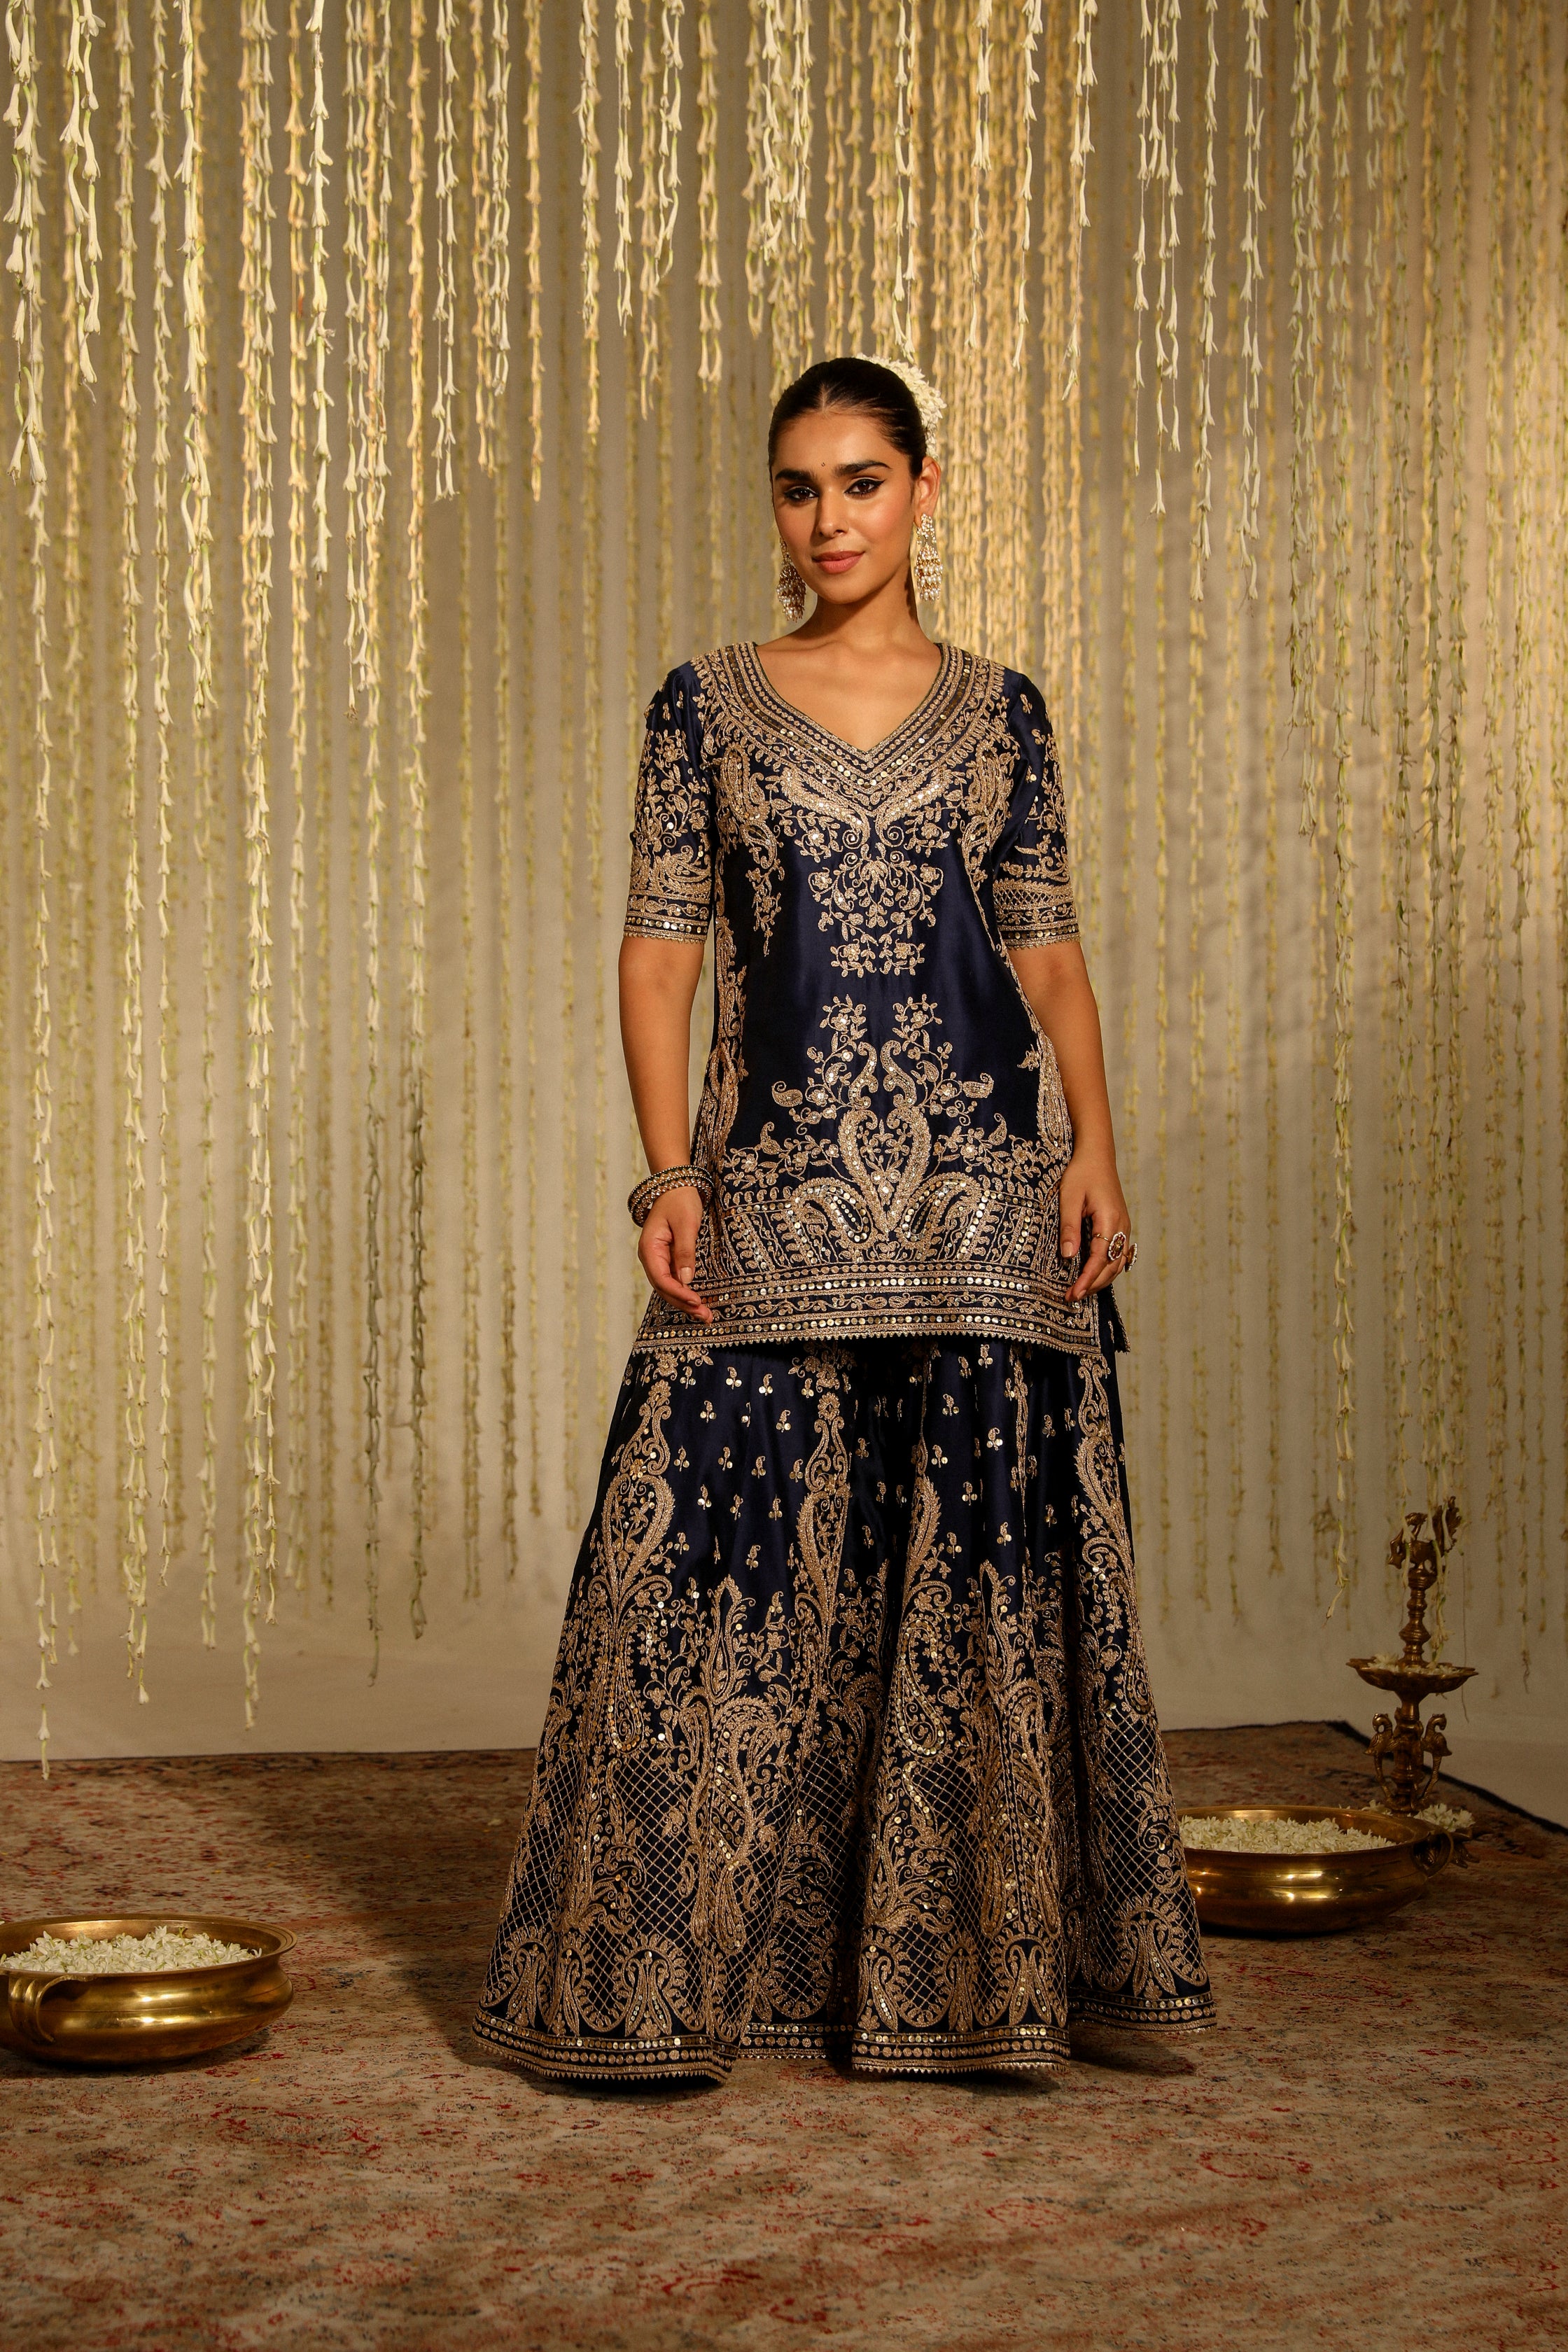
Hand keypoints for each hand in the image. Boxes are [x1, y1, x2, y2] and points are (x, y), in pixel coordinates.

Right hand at [638, 1185, 712, 1322]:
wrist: (677, 1186)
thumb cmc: (680, 1201)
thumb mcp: (686, 1224)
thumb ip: (685, 1252)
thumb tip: (686, 1280)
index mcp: (649, 1249)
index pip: (662, 1280)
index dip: (679, 1294)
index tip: (697, 1302)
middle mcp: (650, 1258)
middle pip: (665, 1289)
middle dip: (684, 1304)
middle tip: (705, 1316)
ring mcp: (658, 1260)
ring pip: (669, 1288)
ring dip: (686, 1302)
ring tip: (705, 1316)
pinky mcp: (668, 1259)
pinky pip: (675, 1280)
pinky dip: (686, 1293)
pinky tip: (698, 1302)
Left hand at [1058, 1150, 1131, 1301]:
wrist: (1097, 1156)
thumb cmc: (1081, 1174)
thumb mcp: (1069, 1198)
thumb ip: (1069, 1227)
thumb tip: (1068, 1256)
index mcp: (1110, 1220)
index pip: (1099, 1259)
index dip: (1087, 1279)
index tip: (1073, 1293)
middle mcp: (1122, 1227)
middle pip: (1111, 1267)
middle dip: (1092, 1285)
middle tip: (1071, 1297)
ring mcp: (1124, 1227)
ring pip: (1117, 1264)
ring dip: (1100, 1280)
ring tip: (1080, 1291)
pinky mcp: (1121, 1227)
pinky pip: (1118, 1255)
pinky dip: (1107, 1269)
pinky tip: (1092, 1276)